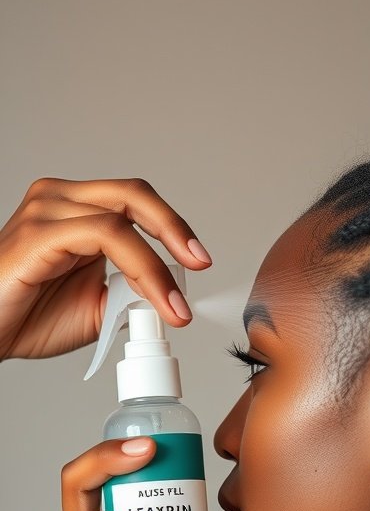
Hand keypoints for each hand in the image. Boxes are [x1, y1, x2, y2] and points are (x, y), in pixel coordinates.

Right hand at [0, 176, 211, 361]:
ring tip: (174, 306)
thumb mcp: (97, 307)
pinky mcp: (38, 233)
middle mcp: (60, 200)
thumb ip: (130, 292)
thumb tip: (167, 294)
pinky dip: (138, 267)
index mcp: (75, 209)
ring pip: (121, 220)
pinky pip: (102, 236)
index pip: (135, 202)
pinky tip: (153, 298)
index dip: (172, 227)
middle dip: (174, 229)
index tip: (199, 261)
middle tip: (201, 263)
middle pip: (133, 194)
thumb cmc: (27, 316)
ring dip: (158, 265)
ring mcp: (46, 211)